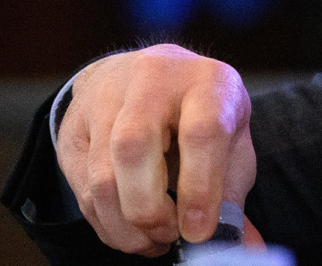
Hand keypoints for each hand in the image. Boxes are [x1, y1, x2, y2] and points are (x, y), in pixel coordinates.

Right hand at [56, 44, 256, 255]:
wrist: (154, 73)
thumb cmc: (203, 113)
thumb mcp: (232, 138)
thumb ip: (233, 191)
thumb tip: (246, 247)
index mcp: (206, 81)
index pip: (201, 132)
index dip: (200, 188)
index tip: (198, 231)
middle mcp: (152, 80)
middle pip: (134, 148)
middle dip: (150, 210)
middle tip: (170, 236)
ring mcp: (106, 99)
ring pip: (101, 174)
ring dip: (125, 225)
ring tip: (153, 240)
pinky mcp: (75, 125)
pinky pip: (81, 187)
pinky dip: (105, 223)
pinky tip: (128, 231)